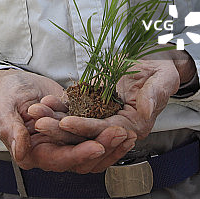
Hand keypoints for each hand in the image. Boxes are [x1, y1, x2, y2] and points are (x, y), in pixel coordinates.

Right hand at [0, 69, 135, 172]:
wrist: (11, 84)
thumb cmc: (4, 97)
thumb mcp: (3, 111)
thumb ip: (12, 131)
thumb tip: (21, 152)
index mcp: (33, 153)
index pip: (59, 160)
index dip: (79, 155)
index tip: (97, 146)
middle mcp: (52, 151)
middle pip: (81, 159)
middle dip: (103, 148)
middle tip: (121, 134)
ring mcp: (65, 141)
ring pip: (92, 150)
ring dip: (111, 144)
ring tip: (130, 134)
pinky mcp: (74, 128)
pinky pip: (93, 134)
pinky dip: (108, 132)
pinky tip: (126, 126)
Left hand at [33, 53, 195, 158]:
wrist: (153, 65)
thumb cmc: (161, 74)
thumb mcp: (164, 81)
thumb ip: (155, 96)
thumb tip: (146, 110)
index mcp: (132, 127)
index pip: (105, 131)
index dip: (85, 127)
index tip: (66, 122)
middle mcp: (115, 127)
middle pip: (84, 134)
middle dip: (60, 129)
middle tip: (39, 121)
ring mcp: (102, 117)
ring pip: (74, 124)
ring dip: (54, 119)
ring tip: (35, 112)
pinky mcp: (94, 106)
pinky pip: (74, 109)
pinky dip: (58, 107)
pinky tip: (43, 102)